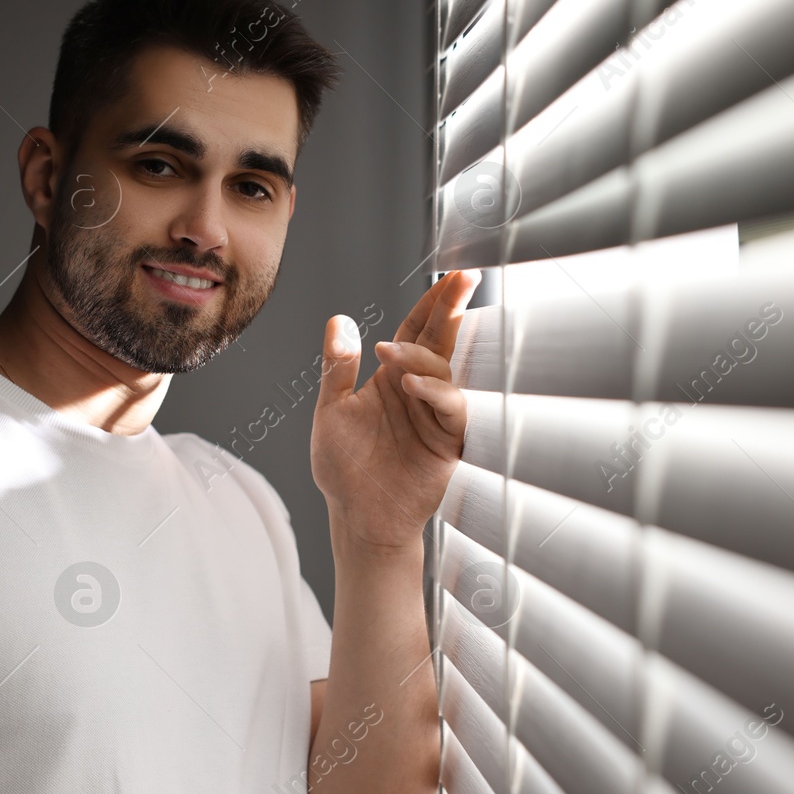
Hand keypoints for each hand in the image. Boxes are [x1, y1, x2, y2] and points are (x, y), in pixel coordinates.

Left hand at [310, 269, 480, 550]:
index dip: (432, 302)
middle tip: (463, 279)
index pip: (415, 330)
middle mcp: (417, 391)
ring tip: (393, 354)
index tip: (449, 275)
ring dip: (423, 355)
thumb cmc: (344, 469)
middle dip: (451, 309)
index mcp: (391, 378)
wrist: (358, 517)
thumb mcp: (330, 412)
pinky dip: (437, 393)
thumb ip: (337, 369)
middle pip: (440, 341)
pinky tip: (414, 385)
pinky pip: (451, 410)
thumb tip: (339, 321)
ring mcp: (434, 416)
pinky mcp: (446, 442)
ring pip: (444, 370)